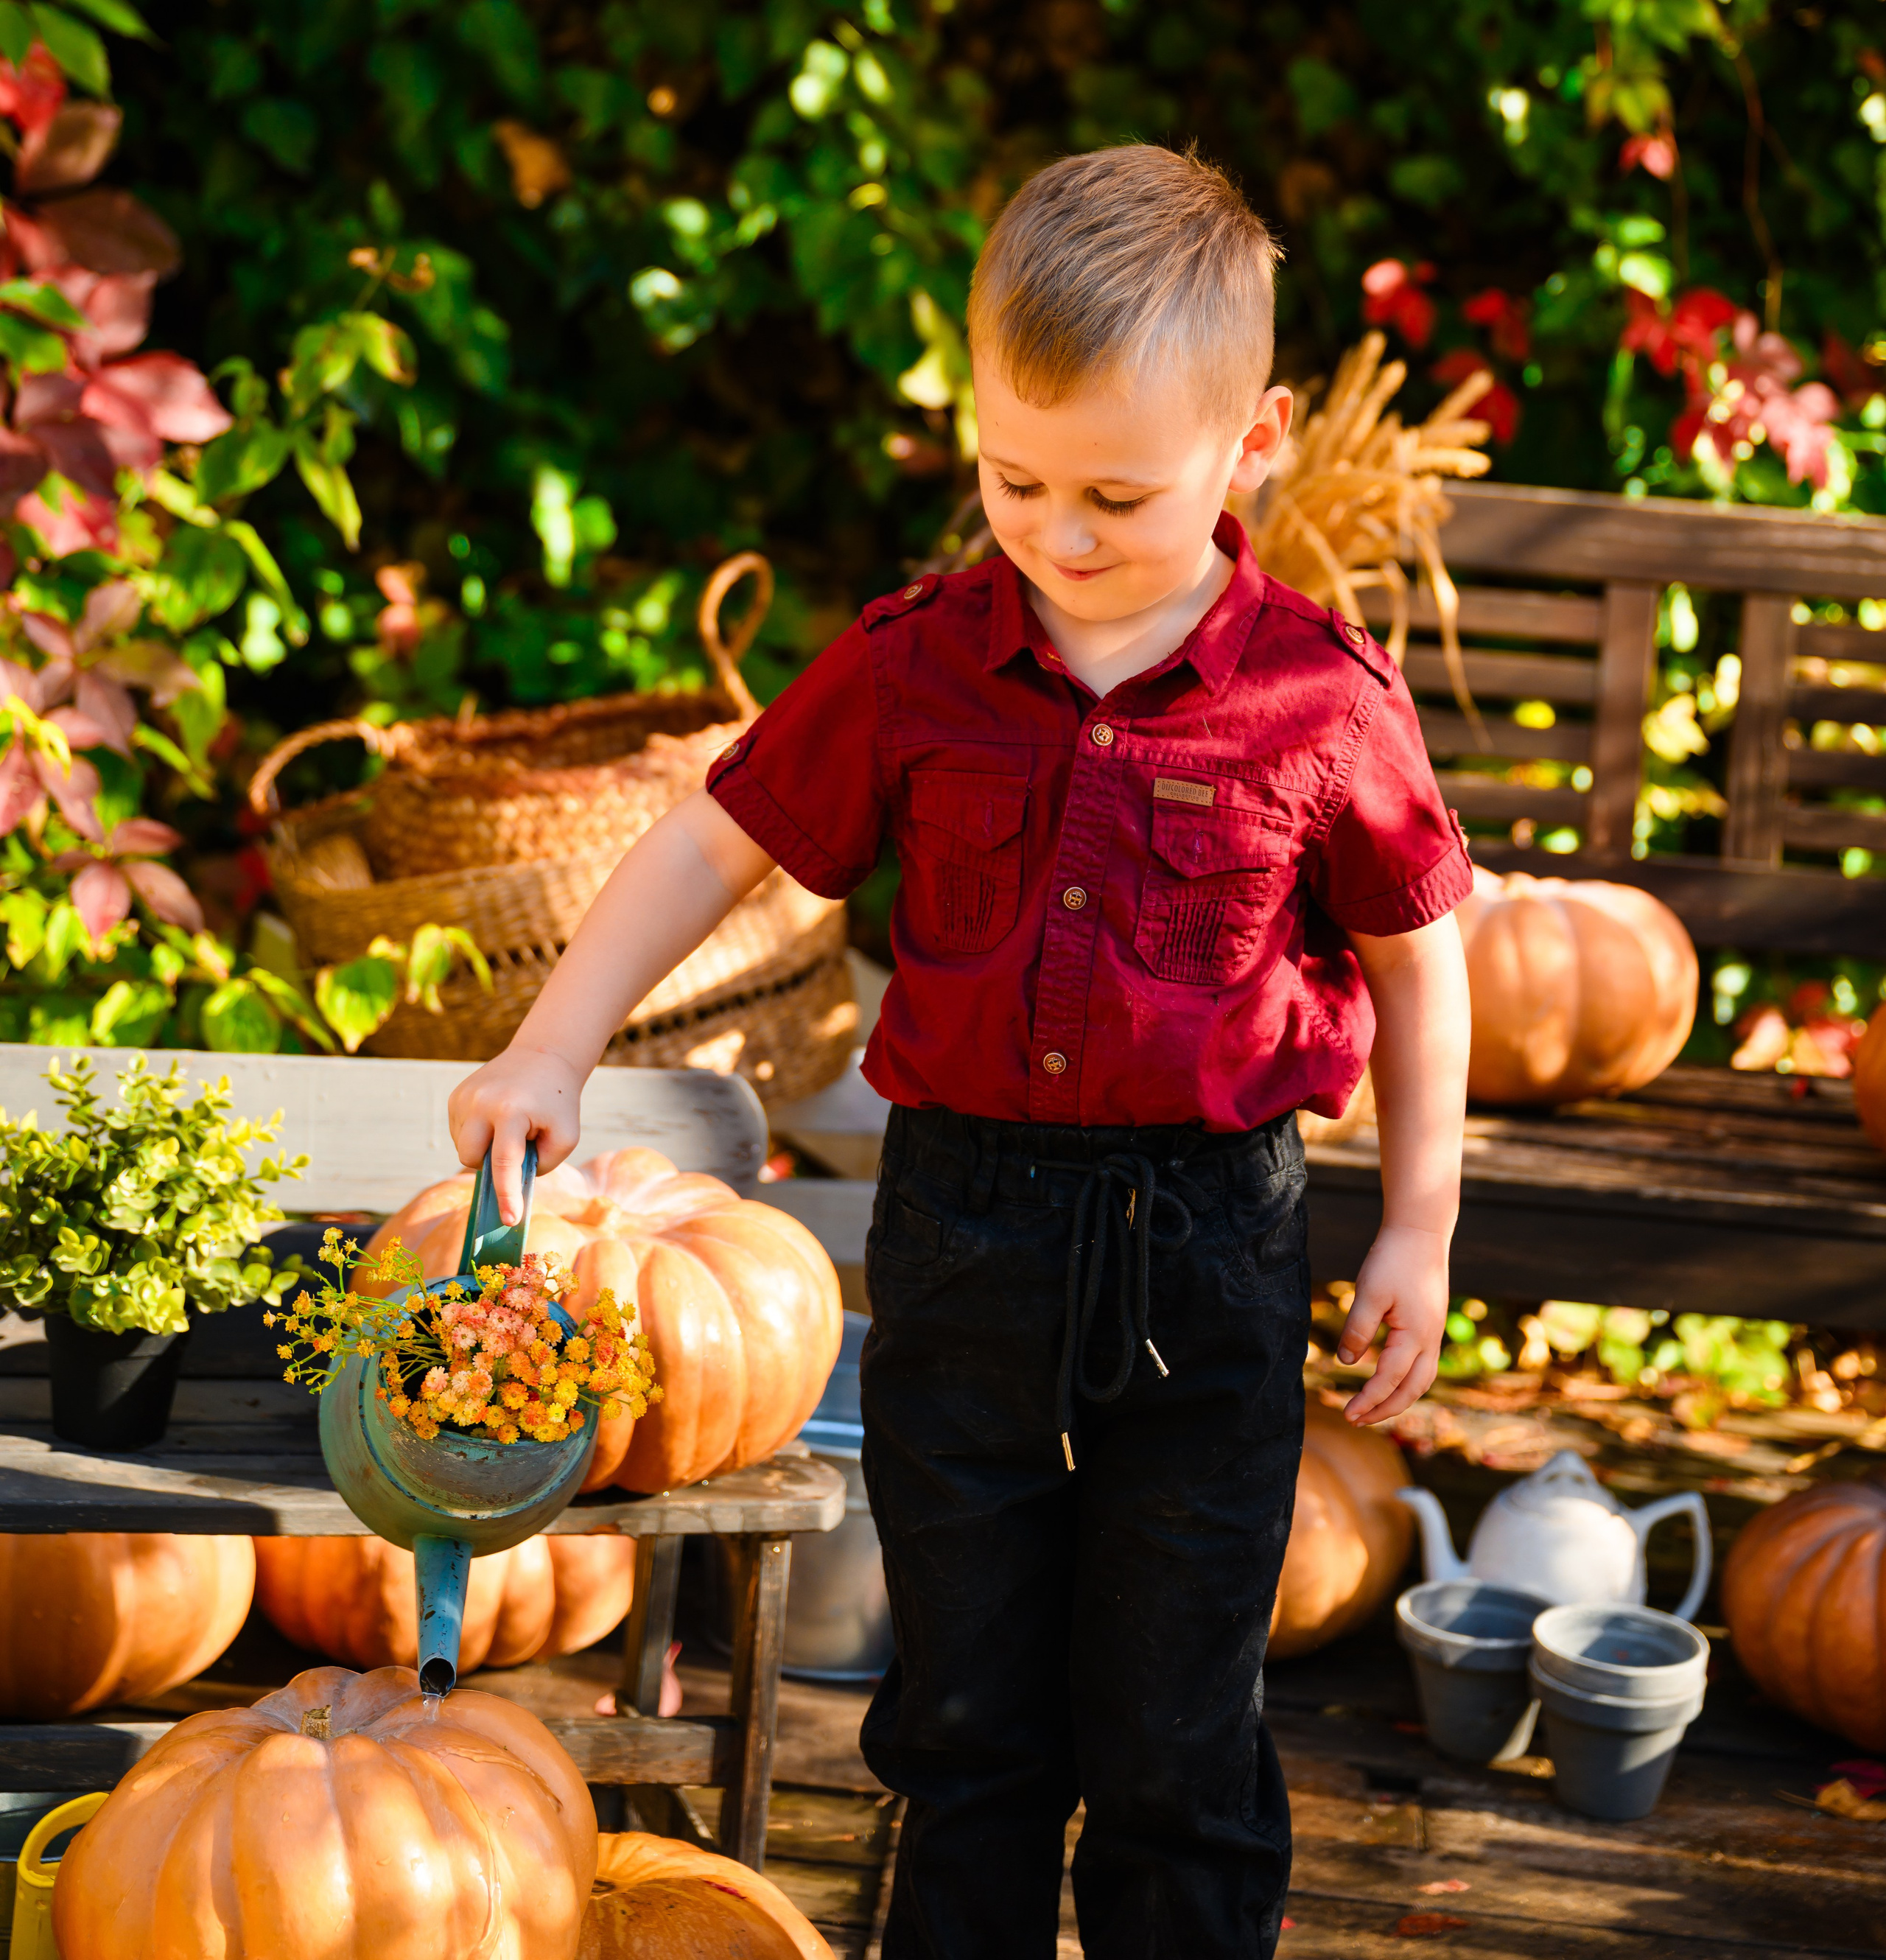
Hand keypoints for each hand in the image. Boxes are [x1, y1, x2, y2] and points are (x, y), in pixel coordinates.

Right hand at [447, 1044, 583, 1224]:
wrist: (543, 1058)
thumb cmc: (557, 1103)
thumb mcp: (566, 1135)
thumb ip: (543, 1164)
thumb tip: (510, 1184)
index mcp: (511, 1110)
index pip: (504, 1162)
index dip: (506, 1195)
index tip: (510, 1220)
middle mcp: (481, 1102)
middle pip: (471, 1159)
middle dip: (490, 1165)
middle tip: (516, 1148)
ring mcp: (464, 1097)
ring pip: (463, 1148)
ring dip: (485, 1148)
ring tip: (510, 1126)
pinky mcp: (456, 1095)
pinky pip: (459, 1133)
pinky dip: (477, 1136)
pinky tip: (496, 1120)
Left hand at [1336, 1222, 1447, 1425]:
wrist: (1421, 1231)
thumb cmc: (1393, 1259)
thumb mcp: (1369, 1293)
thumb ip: (1357, 1329)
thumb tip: (1346, 1362)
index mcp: (1415, 1336)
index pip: (1389, 1380)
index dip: (1368, 1400)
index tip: (1348, 1414)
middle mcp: (1431, 1340)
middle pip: (1412, 1390)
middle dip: (1385, 1409)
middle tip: (1356, 1419)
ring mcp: (1434, 1333)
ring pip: (1422, 1380)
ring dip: (1398, 1398)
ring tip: (1373, 1408)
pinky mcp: (1431, 1324)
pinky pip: (1422, 1364)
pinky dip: (1406, 1381)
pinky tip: (1388, 1379)